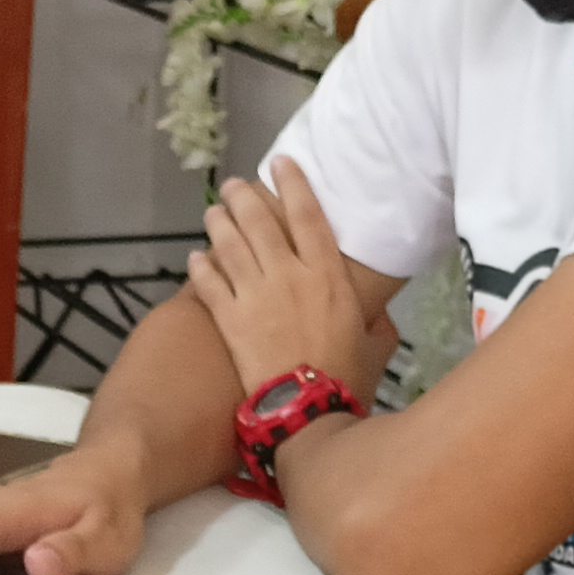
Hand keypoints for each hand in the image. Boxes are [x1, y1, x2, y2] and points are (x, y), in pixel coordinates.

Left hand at [187, 159, 373, 401]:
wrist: (307, 411)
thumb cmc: (347, 379)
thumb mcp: (375, 345)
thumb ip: (375, 323)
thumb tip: (378, 318)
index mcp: (329, 275)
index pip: (308, 215)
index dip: (293, 185)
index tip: (280, 163)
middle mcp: (289, 275)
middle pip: (260, 222)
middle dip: (244, 197)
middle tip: (233, 186)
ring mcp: (255, 295)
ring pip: (230, 245)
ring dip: (219, 223)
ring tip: (213, 211)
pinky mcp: (229, 319)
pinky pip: (209, 283)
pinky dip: (200, 267)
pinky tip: (195, 257)